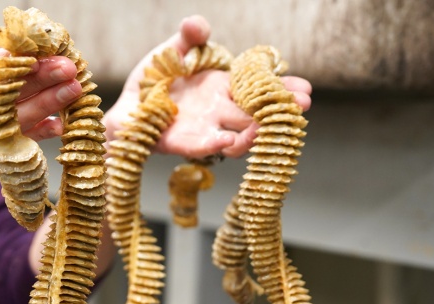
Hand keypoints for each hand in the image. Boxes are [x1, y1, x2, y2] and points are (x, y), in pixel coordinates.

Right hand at [0, 0, 82, 170]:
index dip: (5, 65)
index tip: (32, 54)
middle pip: (5, 94)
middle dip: (39, 80)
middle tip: (68, 66)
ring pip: (18, 118)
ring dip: (49, 103)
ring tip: (75, 87)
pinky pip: (20, 140)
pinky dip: (42, 132)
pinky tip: (64, 122)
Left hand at [103, 15, 311, 159]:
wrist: (128, 104)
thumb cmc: (155, 78)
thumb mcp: (173, 50)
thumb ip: (189, 36)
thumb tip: (198, 25)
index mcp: (223, 87)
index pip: (260, 89)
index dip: (283, 88)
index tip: (305, 88)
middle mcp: (220, 111)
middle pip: (257, 115)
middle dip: (281, 111)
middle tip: (302, 106)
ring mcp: (205, 130)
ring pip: (238, 138)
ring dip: (254, 133)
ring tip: (265, 125)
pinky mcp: (184, 144)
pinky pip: (204, 147)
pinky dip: (216, 145)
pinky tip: (226, 141)